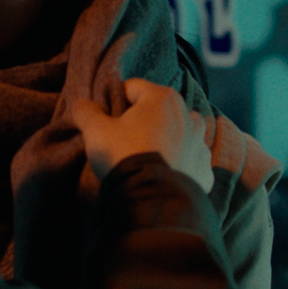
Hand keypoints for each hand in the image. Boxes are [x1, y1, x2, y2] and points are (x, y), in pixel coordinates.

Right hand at [67, 80, 212, 192]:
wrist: (152, 200)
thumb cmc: (124, 156)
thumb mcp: (96, 131)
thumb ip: (86, 111)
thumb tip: (82, 104)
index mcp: (162, 97)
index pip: (132, 88)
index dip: (115, 103)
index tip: (107, 122)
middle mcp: (188, 114)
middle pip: (157, 111)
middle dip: (142, 122)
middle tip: (124, 143)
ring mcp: (200, 143)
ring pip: (177, 133)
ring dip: (164, 140)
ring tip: (146, 160)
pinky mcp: (205, 169)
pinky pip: (188, 160)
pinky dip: (178, 164)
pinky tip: (163, 175)